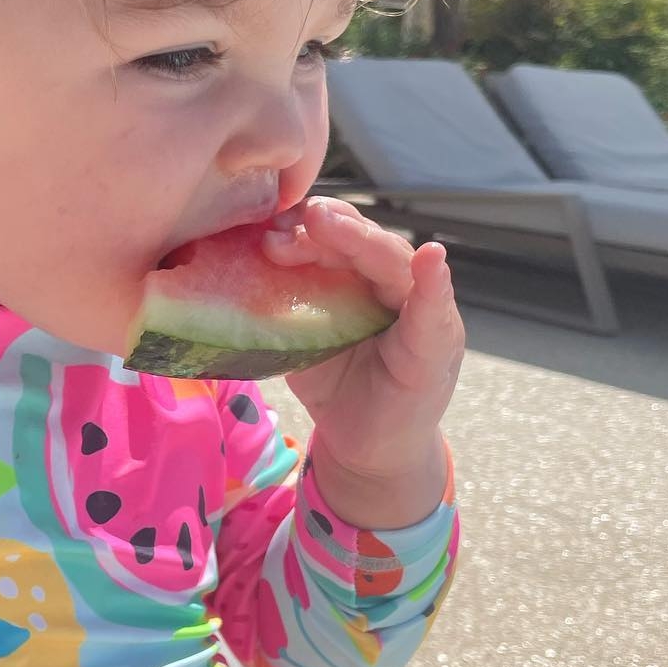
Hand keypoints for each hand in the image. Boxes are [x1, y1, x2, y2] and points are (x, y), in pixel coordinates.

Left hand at [264, 196, 463, 489]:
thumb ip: (282, 303)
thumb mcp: (300, 338)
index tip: (271, 221)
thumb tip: (231, 264)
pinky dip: (433, 284)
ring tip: (329, 223)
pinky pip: (435, 310)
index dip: (306, 225)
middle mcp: (392, 285)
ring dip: (362, 241)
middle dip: (328, 228)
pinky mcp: (436, 346)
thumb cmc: (336, 384)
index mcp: (357, 277)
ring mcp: (420, 311)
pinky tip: (431, 259)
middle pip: (362, 242)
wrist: (365, 446)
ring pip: (393, 262)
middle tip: (296, 220)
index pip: (335, 238)